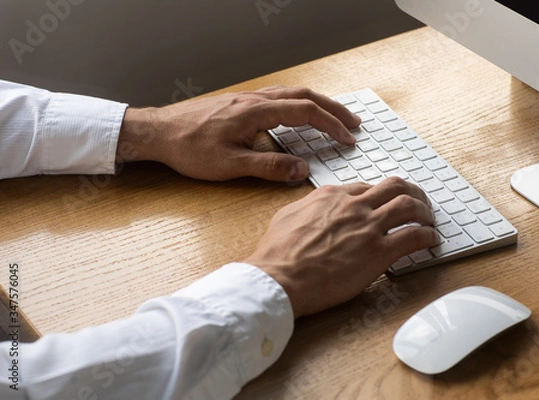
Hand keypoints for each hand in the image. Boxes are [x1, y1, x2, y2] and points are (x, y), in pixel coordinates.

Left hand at [117, 86, 359, 180]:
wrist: (158, 132)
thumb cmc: (189, 148)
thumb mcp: (230, 165)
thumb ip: (269, 167)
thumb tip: (302, 169)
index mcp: (256, 112)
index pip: (305, 112)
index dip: (331, 125)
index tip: (348, 138)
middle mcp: (255, 100)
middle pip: (304, 96)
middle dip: (333, 109)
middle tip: (353, 123)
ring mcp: (247, 99)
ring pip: (292, 93)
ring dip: (317, 104)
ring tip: (334, 118)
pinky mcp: (240, 104)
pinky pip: (278, 97)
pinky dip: (299, 104)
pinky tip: (299, 116)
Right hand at [244, 177, 438, 317]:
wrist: (279, 277)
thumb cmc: (277, 253)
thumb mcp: (288, 216)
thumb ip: (308, 207)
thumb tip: (314, 208)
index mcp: (331, 196)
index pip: (366, 187)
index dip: (381, 195)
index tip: (386, 203)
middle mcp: (353, 205)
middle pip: (394, 186)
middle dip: (412, 192)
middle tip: (419, 202)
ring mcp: (367, 226)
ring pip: (409, 204)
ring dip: (425, 210)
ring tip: (429, 219)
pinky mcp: (378, 251)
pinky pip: (413, 236)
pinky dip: (427, 236)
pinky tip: (430, 240)